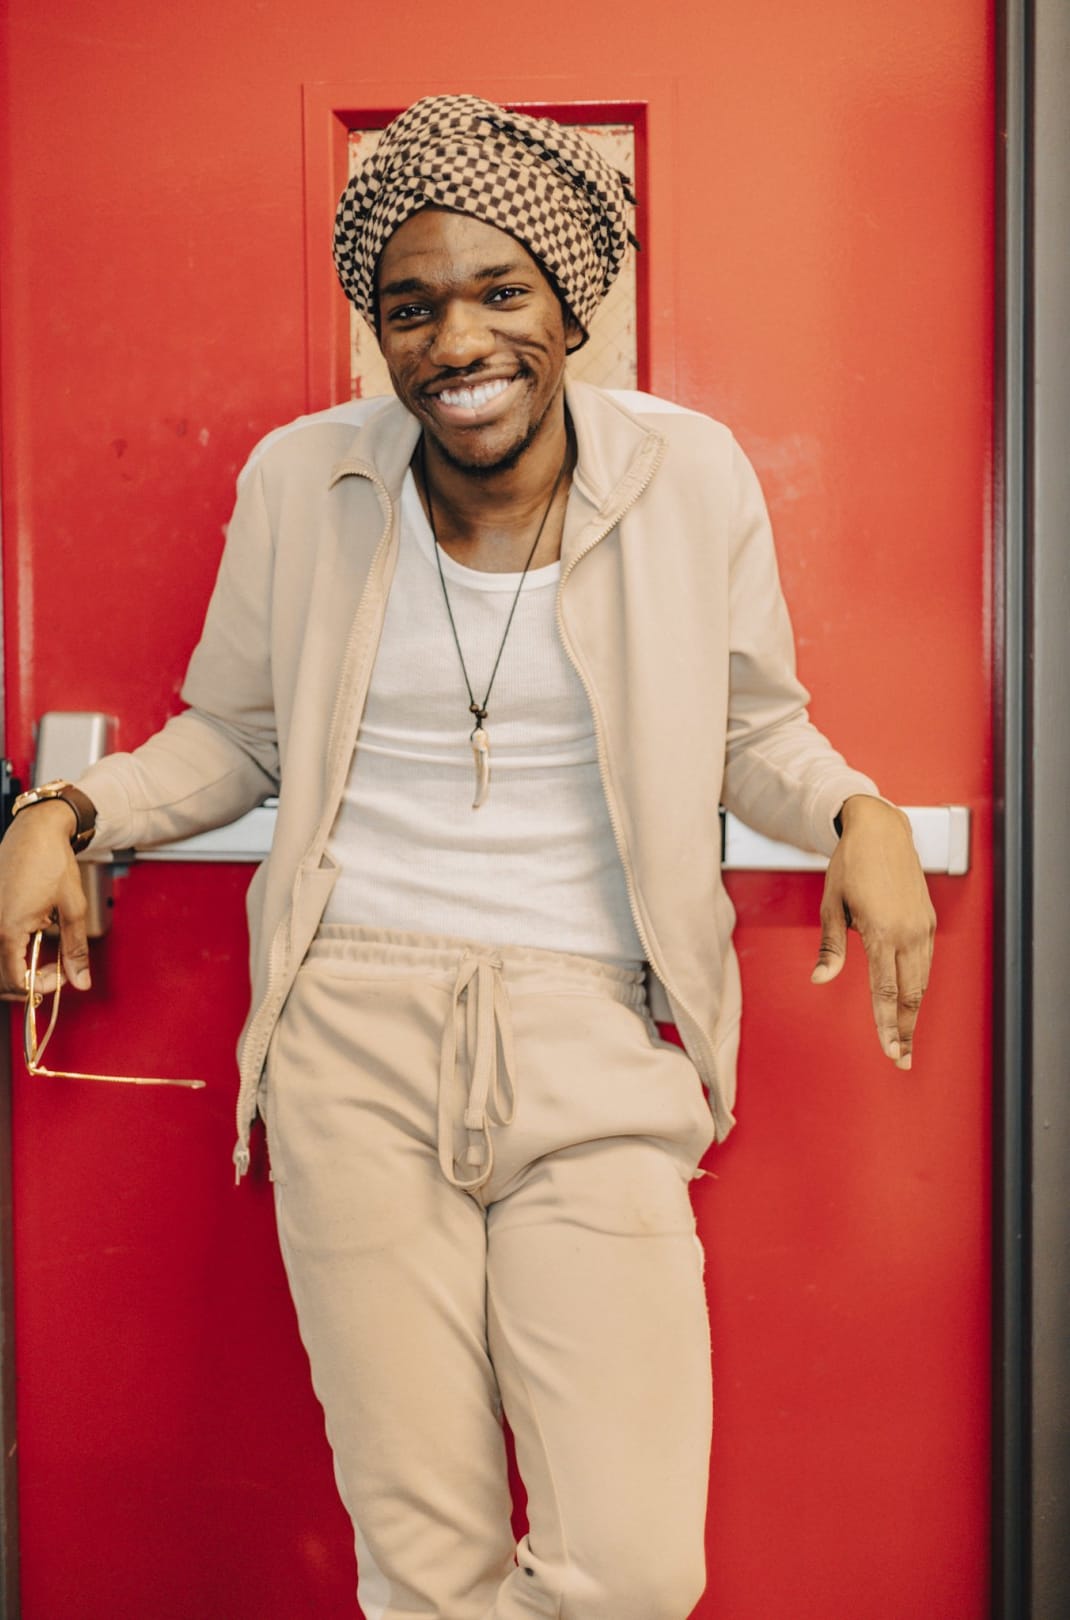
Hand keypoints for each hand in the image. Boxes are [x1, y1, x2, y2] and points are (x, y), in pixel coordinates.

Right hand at [0, 802, 90, 995]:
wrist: (36, 830)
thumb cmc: (52, 861)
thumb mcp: (72, 908)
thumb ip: (75, 949)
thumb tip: (81, 981)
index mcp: (7, 929)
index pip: (16, 982)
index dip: (40, 987)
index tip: (60, 975)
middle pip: (0, 979)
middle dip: (27, 983)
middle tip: (53, 971)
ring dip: (16, 971)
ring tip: (41, 958)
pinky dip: (9, 954)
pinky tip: (28, 941)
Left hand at [811, 796, 935, 1068]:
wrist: (881, 831)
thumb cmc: (850, 865)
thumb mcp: (831, 905)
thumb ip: (830, 948)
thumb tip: (820, 979)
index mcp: (881, 931)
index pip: (885, 991)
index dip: (887, 1026)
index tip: (889, 1052)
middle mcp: (908, 932)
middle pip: (910, 995)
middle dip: (905, 1031)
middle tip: (901, 1060)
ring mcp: (922, 927)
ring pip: (921, 982)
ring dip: (914, 1014)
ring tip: (906, 1042)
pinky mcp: (928, 921)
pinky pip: (925, 964)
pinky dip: (918, 988)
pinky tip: (909, 1004)